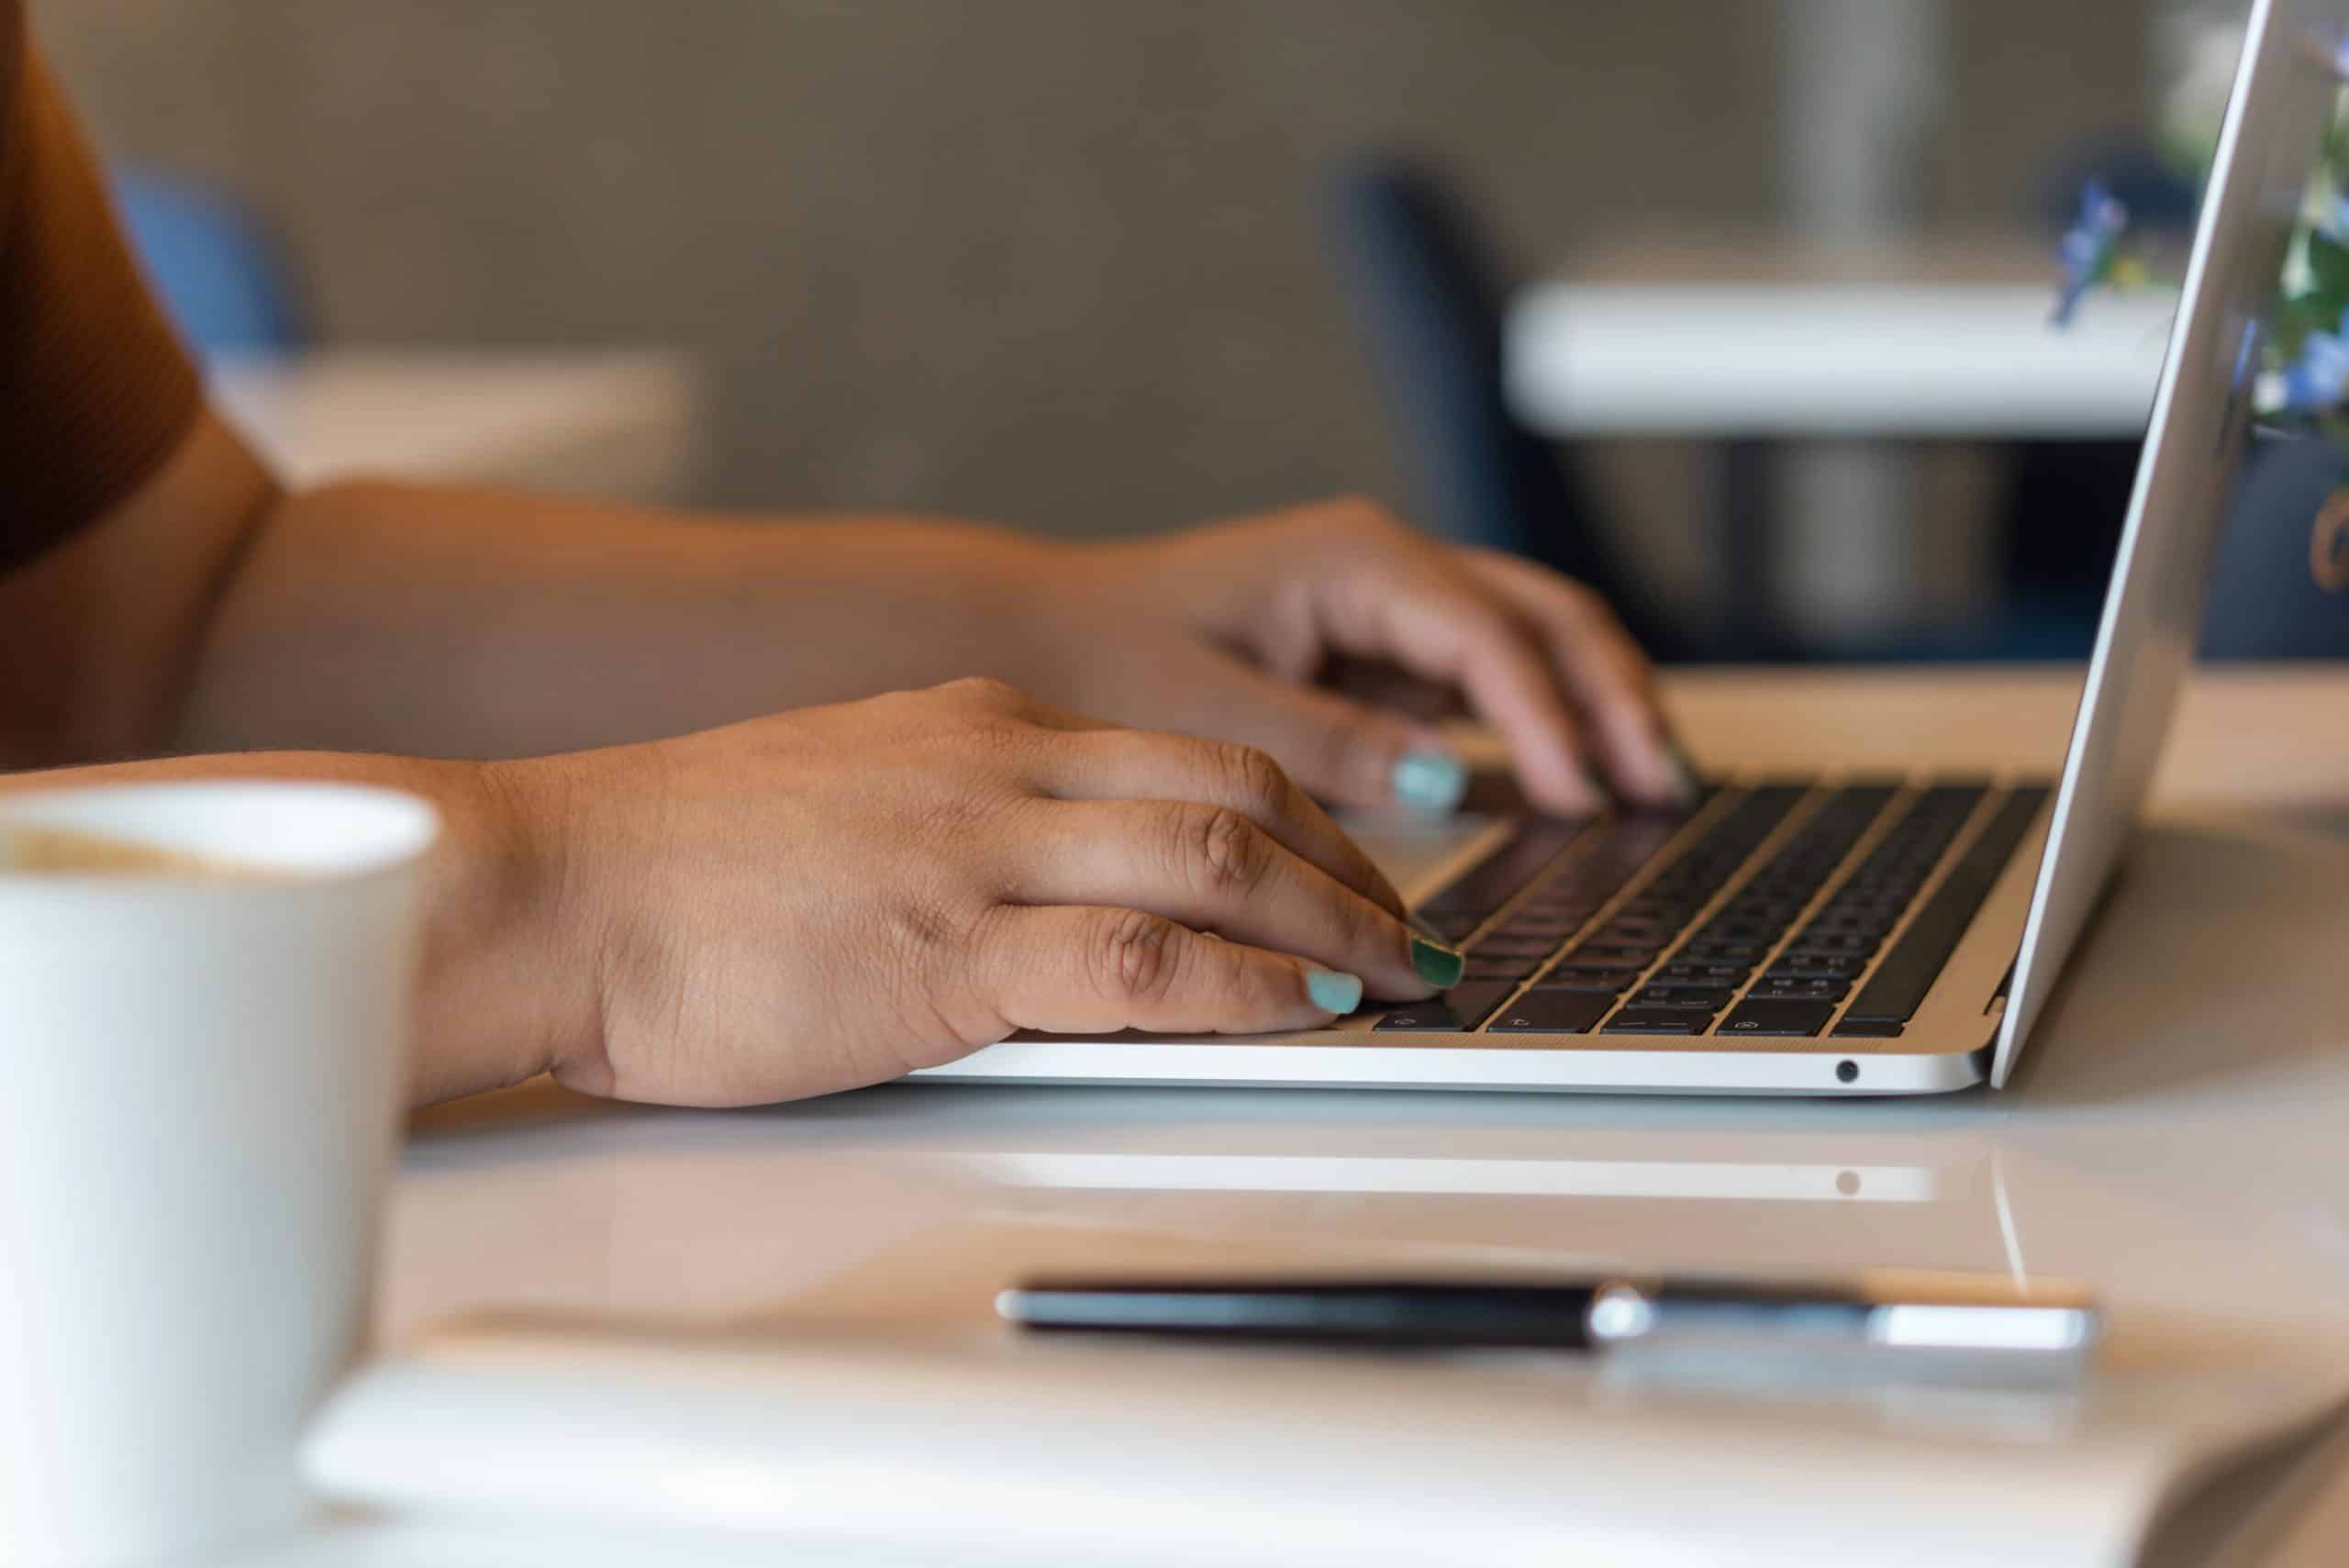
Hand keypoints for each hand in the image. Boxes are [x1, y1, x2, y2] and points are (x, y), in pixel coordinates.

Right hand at [506, 678, 1458, 1105]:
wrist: (550, 884)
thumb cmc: (666, 868)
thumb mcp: (840, 806)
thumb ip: (950, 825)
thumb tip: (1035, 889)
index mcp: (972, 726)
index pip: (1181, 751)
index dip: (1293, 813)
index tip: (1343, 868)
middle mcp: (994, 763)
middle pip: (1231, 786)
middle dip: (1345, 862)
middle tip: (1407, 926)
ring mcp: (976, 847)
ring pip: (1213, 853)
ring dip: (1330, 919)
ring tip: (1396, 975)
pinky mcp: (946, 946)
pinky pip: (1143, 955)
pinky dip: (1248, 985)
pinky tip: (1304, 1011)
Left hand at [1030, 499, 1687, 815]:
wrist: (1042, 639)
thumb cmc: (1105, 660)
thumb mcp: (1208, 711)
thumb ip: (1327, 744)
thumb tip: (1446, 775)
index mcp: (1353, 560)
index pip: (1487, 635)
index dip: (1547, 717)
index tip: (1578, 795)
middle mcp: (1387, 569)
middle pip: (1545, 618)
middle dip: (1612, 696)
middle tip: (1660, 787)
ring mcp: (1391, 609)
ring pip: (1532, 644)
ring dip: (1593, 706)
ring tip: (1650, 788)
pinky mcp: (1381, 654)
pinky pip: (1486, 682)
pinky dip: (1539, 727)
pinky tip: (1574, 786)